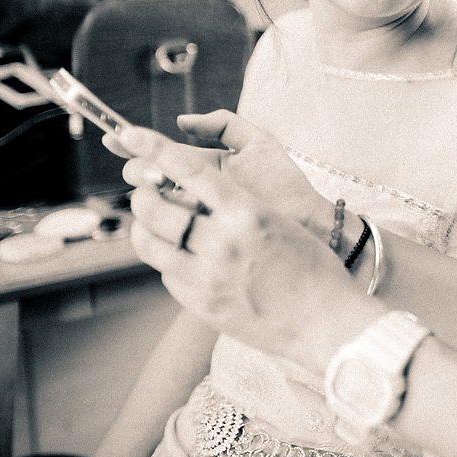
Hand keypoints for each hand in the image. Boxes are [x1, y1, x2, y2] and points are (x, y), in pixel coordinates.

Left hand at [119, 111, 383, 368]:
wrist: (326, 321)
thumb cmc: (312, 264)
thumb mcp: (276, 218)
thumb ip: (235, 201)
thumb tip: (195, 187)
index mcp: (246, 212)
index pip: (187, 169)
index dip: (153, 148)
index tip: (130, 135)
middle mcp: (221, 242)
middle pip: (155, 206)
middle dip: (143, 193)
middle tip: (146, 188)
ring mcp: (206, 277)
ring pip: (149, 243)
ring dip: (144, 227)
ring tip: (155, 222)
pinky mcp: (200, 304)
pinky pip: (165, 273)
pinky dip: (167, 259)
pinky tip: (183, 256)